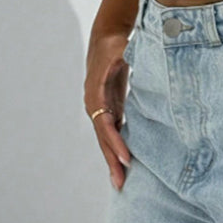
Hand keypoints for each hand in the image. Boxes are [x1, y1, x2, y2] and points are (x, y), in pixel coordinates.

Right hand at [83, 30, 132, 190]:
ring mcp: (101, 109)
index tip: (127, 159)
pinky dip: (118, 148)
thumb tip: (127, 55)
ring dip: (114, 160)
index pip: (106, 125)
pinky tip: (126, 163)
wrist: (106, 38)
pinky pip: (113, 132)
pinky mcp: (110, 108)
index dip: (116, 142)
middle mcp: (95, 106)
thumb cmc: (114, 43)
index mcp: (96, 95)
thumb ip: (123, 53)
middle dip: (112, 161)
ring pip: (107, 139)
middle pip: (104, 138)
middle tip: (121, 184)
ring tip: (121, 182)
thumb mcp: (119, 47)